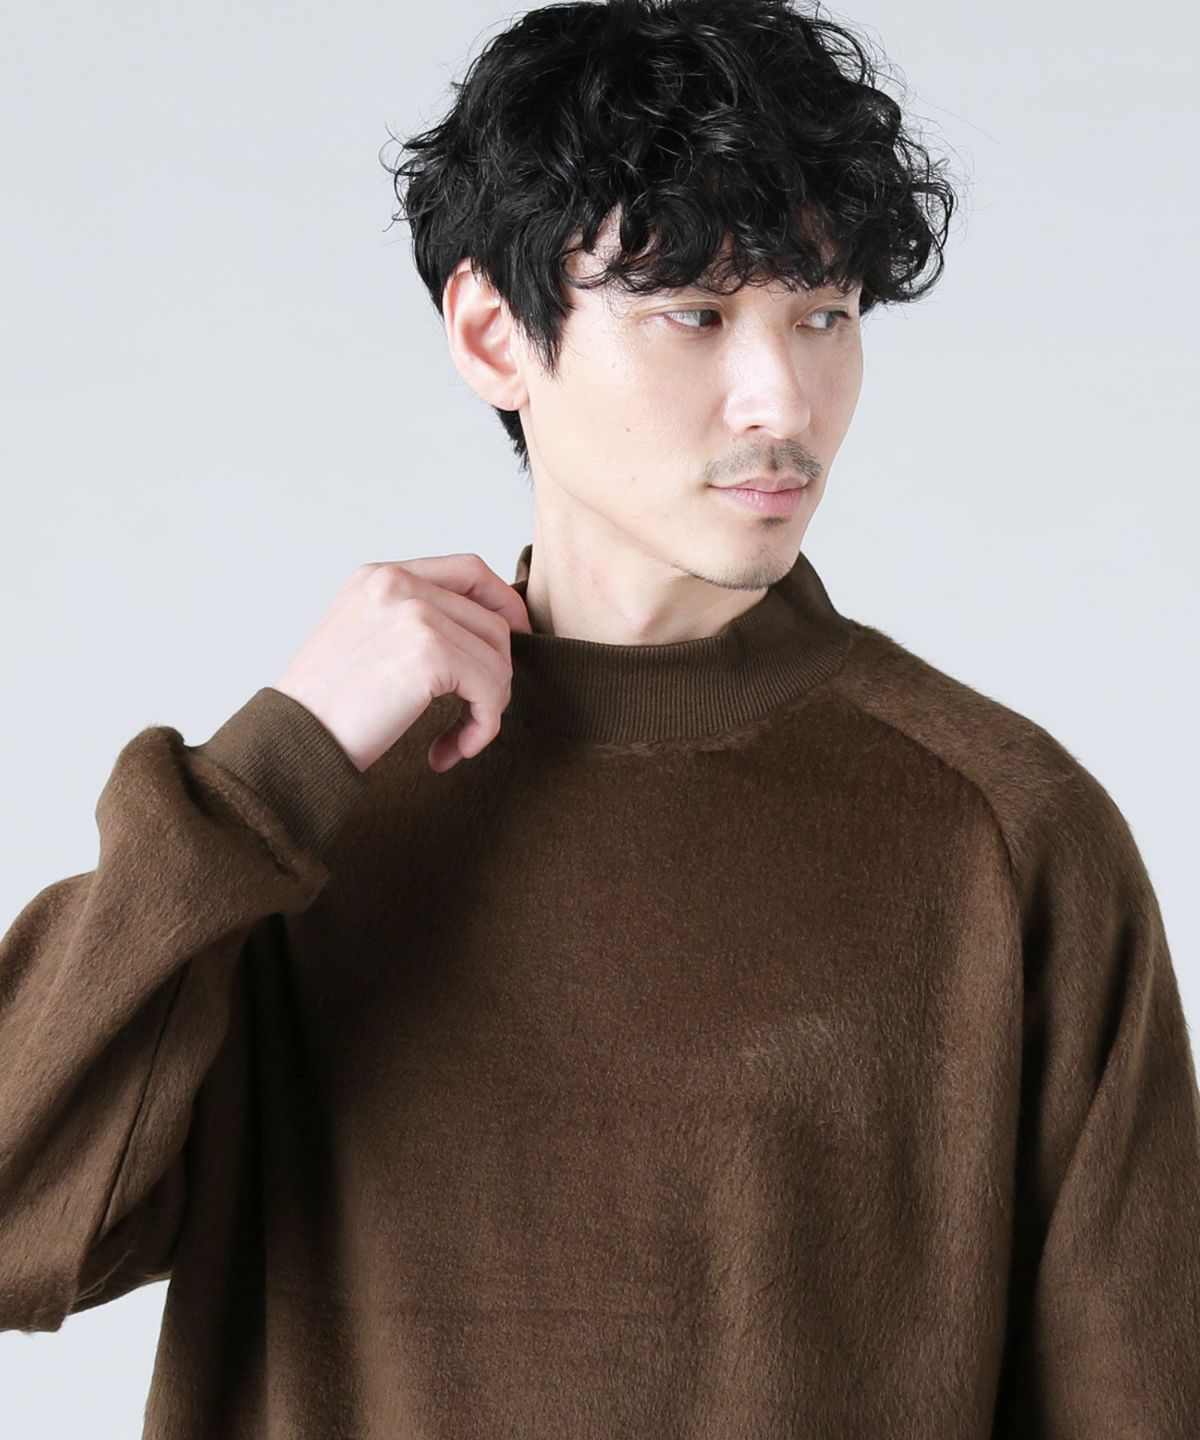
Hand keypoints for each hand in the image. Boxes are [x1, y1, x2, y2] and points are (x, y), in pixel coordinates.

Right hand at [271, 553, 532, 772]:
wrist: (291, 742)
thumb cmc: (324, 708)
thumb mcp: (362, 640)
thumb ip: (413, 623)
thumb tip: (486, 634)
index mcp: (379, 576)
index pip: (468, 569)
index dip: (503, 603)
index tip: (513, 640)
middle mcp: (397, 584)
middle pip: (491, 618)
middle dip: (497, 672)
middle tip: (478, 712)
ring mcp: (414, 614)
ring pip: (497, 657)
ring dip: (487, 707)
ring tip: (457, 739)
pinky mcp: (429, 654)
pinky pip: (489, 689)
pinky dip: (482, 726)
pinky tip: (449, 751)